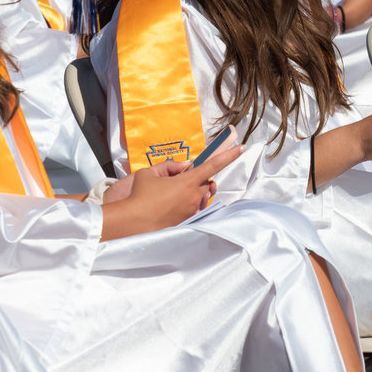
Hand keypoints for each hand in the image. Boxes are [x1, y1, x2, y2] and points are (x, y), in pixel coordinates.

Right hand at [101, 144, 242, 238]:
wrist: (131, 223)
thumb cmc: (138, 196)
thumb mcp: (149, 173)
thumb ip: (169, 166)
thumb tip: (183, 165)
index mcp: (187, 182)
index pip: (213, 165)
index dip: (229, 155)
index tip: (241, 148)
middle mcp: (193, 197)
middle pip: (205, 184)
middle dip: (197, 181)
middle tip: (177, 182)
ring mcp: (190, 211)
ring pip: (199, 199)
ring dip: (191, 195)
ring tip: (169, 197)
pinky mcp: (185, 223)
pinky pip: (192, 211)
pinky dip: (185, 207)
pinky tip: (168, 209)